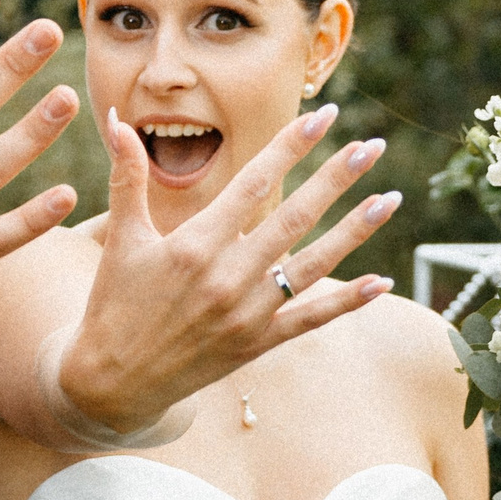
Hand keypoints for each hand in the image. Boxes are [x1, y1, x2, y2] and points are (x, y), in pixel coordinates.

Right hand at [59, 105, 400, 433]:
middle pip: (294, 218)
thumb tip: (117, 120)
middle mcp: (227, 276)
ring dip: (355, 230)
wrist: (111, 382)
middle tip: (373, 146)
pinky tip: (382, 281)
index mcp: (195, 244)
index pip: (254, 183)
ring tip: (390, 198)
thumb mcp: (121, 238)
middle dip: (337, 178)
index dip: (291, 146)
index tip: (324, 117)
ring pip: (313, 265)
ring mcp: (246, 313)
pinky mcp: (257, 343)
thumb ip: (127, 177)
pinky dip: (348, 301)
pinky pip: (311, 318)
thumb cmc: (114, 304)